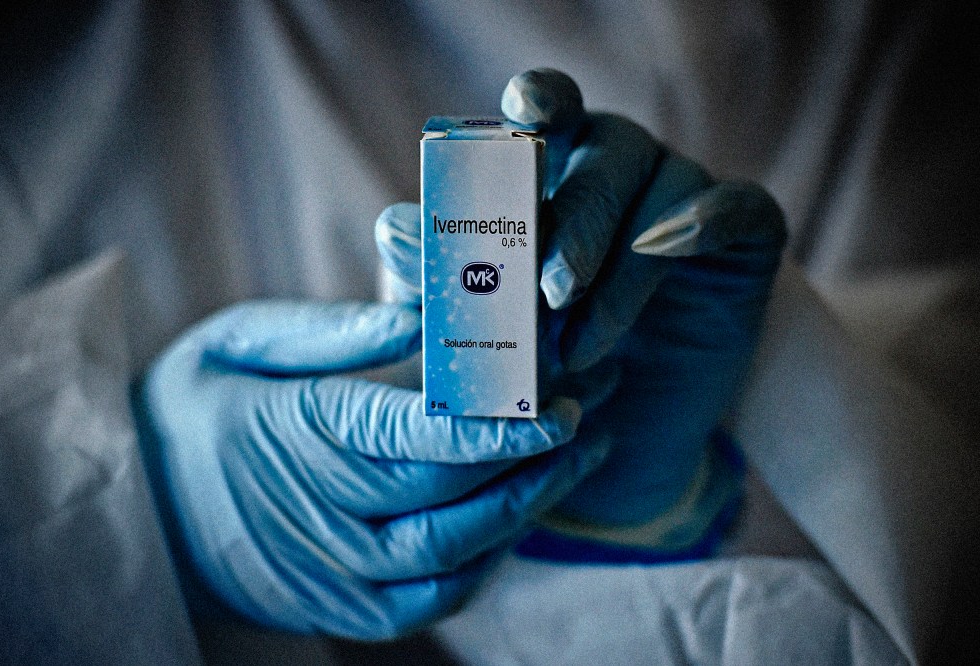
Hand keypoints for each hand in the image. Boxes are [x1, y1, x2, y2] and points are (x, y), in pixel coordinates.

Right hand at [136, 300, 605, 638]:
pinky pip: (433, 599)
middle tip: (585, 414)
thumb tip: (422, 317)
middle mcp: (315, 515)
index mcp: (292, 435)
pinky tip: (521, 510)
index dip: (490, 424)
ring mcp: (330, 574)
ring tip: (577, 457)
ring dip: (523, 508)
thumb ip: (334, 332)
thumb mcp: (243, 338)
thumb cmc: (201, 402)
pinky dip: (487, 557)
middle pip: (445, 496)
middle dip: (527, 459)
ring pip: (449, 557)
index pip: (408, 437)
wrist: (144, 504)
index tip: (556, 403)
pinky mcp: (343, 609)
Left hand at [377, 69, 785, 552]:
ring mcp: (683, 195)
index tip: (519, 117)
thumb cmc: (541, 369)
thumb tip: (395, 227)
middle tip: (548, 293)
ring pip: (661, 188)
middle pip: (601, 154)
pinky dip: (703, 220)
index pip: (545, 115)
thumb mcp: (483, 335)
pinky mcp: (744, 233)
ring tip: (580, 350)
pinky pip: (737, 206)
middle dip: (571, 222)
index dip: (536, 104)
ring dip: (618, 268)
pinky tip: (668, 247)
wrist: (630, 433)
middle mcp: (618, 170)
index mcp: (553, 174)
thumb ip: (442, 281)